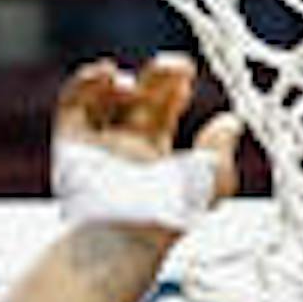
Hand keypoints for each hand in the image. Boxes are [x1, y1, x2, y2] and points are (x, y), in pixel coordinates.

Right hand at [55, 53, 241, 200]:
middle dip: (155, 78)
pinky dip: (86, 82)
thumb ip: (222, 150)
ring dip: (118, 80)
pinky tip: (107, 72)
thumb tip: (232, 122)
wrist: (127, 234)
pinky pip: (73, 104)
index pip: (164, 110)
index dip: (174, 86)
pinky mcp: (70, 146)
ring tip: (132, 83)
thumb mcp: (211, 181)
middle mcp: (125, 151)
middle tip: (174, 67)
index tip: (187, 74)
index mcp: (157, 159)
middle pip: (138, 99)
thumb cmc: (172, 214)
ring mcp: (96, 148)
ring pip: (102, 98)